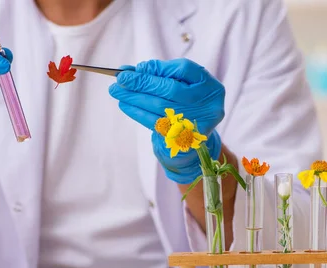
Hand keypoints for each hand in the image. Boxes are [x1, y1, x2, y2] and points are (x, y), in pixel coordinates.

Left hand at [108, 58, 224, 183]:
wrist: (192, 140)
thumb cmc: (186, 106)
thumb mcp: (182, 87)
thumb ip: (161, 74)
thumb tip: (133, 70)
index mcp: (211, 87)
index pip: (185, 69)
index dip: (160, 68)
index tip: (138, 68)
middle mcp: (207, 105)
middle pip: (170, 88)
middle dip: (142, 82)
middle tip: (120, 78)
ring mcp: (195, 123)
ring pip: (159, 106)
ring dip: (134, 97)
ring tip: (116, 90)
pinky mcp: (180, 138)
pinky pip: (154, 122)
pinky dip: (137, 112)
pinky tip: (124, 105)